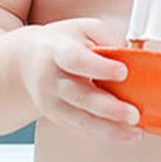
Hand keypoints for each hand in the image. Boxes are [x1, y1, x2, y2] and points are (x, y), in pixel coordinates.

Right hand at [18, 18, 142, 140]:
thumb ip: (107, 39)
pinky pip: (81, 128)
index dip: (99, 67)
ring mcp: (51, 102)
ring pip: (80, 119)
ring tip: (133, 131)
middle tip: (133, 114)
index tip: (123, 72)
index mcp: (56, 50)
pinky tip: (126, 133)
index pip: (76, 59)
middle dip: (108, 108)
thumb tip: (132, 57)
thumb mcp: (83, 28)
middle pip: (79, 96)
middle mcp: (51, 79)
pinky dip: (105, 133)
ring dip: (109, 128)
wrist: (26, 62)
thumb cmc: (60, 43)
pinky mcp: (57, 117)